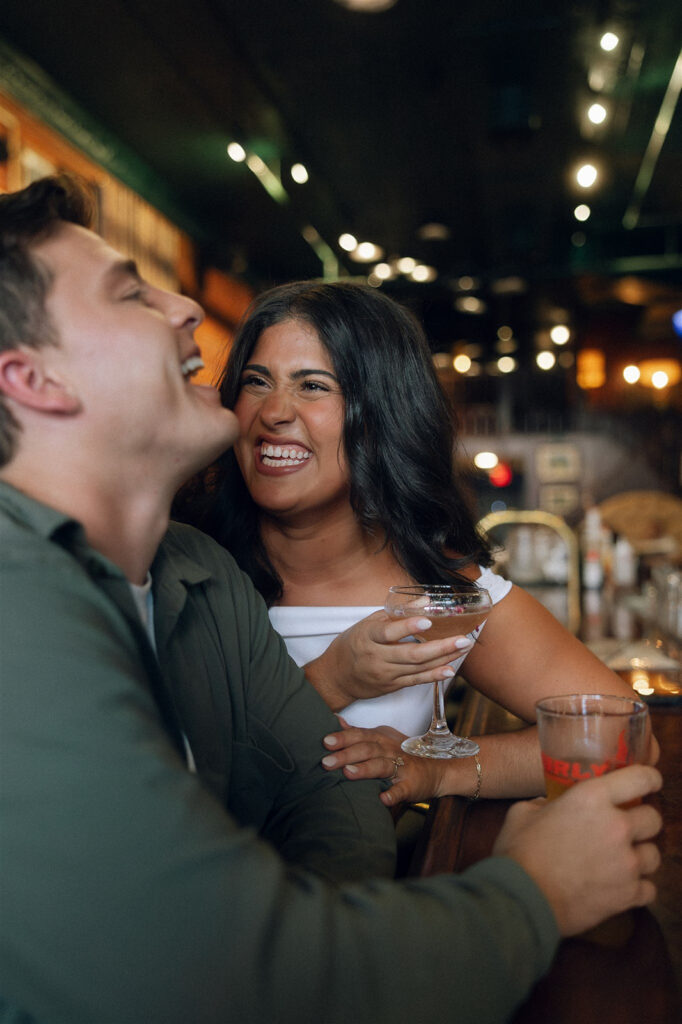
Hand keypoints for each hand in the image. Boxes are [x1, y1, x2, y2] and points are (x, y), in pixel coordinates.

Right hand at [306, 610, 473, 708]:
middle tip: (462, 638)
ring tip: (463, 647)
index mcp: (367, 637)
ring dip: (444, 658)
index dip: (408, 627)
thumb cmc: (353, 644)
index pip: (388, 633)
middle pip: (411, 654)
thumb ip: (396, 613)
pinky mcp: (392, 686)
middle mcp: (376, 657)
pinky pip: (416, 681)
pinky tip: (450, 669)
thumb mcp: (368, 623)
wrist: (336, 677)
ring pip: (418, 668)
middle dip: (440, 647)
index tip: (427, 621)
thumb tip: (426, 599)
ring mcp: (385, 674)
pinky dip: (434, 676)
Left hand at [321, 720, 448, 805]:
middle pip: (367, 749)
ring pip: (382, 766)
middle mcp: (390, 750)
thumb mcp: (380, 739)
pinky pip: (402, 790)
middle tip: (326, 762)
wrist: (435, 771)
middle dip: (346, 754)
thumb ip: (357, 732)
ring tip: (348, 773)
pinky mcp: (411, 785)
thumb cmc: (401, 755)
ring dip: (365, 770)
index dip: (342, 738)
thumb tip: (335, 720)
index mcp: (380, 739)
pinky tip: (382, 799)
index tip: (325, 742)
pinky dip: (393, 794)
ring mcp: (401, 767)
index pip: (359, 735)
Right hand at [493, 765, 662, 936]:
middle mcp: (617, 827)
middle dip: (642, 821)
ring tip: (623, 861)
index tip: (650, 782)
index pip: (640, 778)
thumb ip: (543, 804)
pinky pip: (649, 888)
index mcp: (592, 798)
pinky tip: (620, 887)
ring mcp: (626, 863)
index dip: (650, 778)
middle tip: (627, 828)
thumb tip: (549, 806)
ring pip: (654, 855)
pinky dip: (637, 888)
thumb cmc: (519, 852)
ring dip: (640, 856)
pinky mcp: (628, 895)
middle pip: (653, 818)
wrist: (522, 898)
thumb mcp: (522, 813)